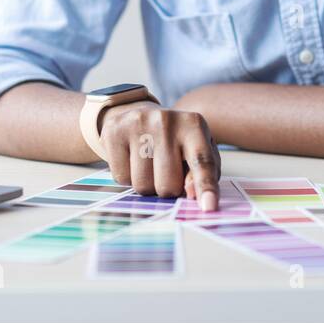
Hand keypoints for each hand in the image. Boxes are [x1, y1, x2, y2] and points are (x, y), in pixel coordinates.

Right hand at [99, 101, 219, 210]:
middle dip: (168, 189)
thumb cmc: (175, 142)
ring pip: (142, 185)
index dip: (205, 186)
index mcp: (194, 125)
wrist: (140, 115)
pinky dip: (127, 177)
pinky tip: (131, 160)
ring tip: (149, 165)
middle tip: (165, 172)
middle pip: (168, 184)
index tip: (209, 207)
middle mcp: (166, 121)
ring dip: (147, 185)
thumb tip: (192, 194)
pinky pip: (121, 178)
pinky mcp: (114, 131)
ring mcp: (138, 123)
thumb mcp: (196, 152)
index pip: (202, 162)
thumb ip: (202, 173)